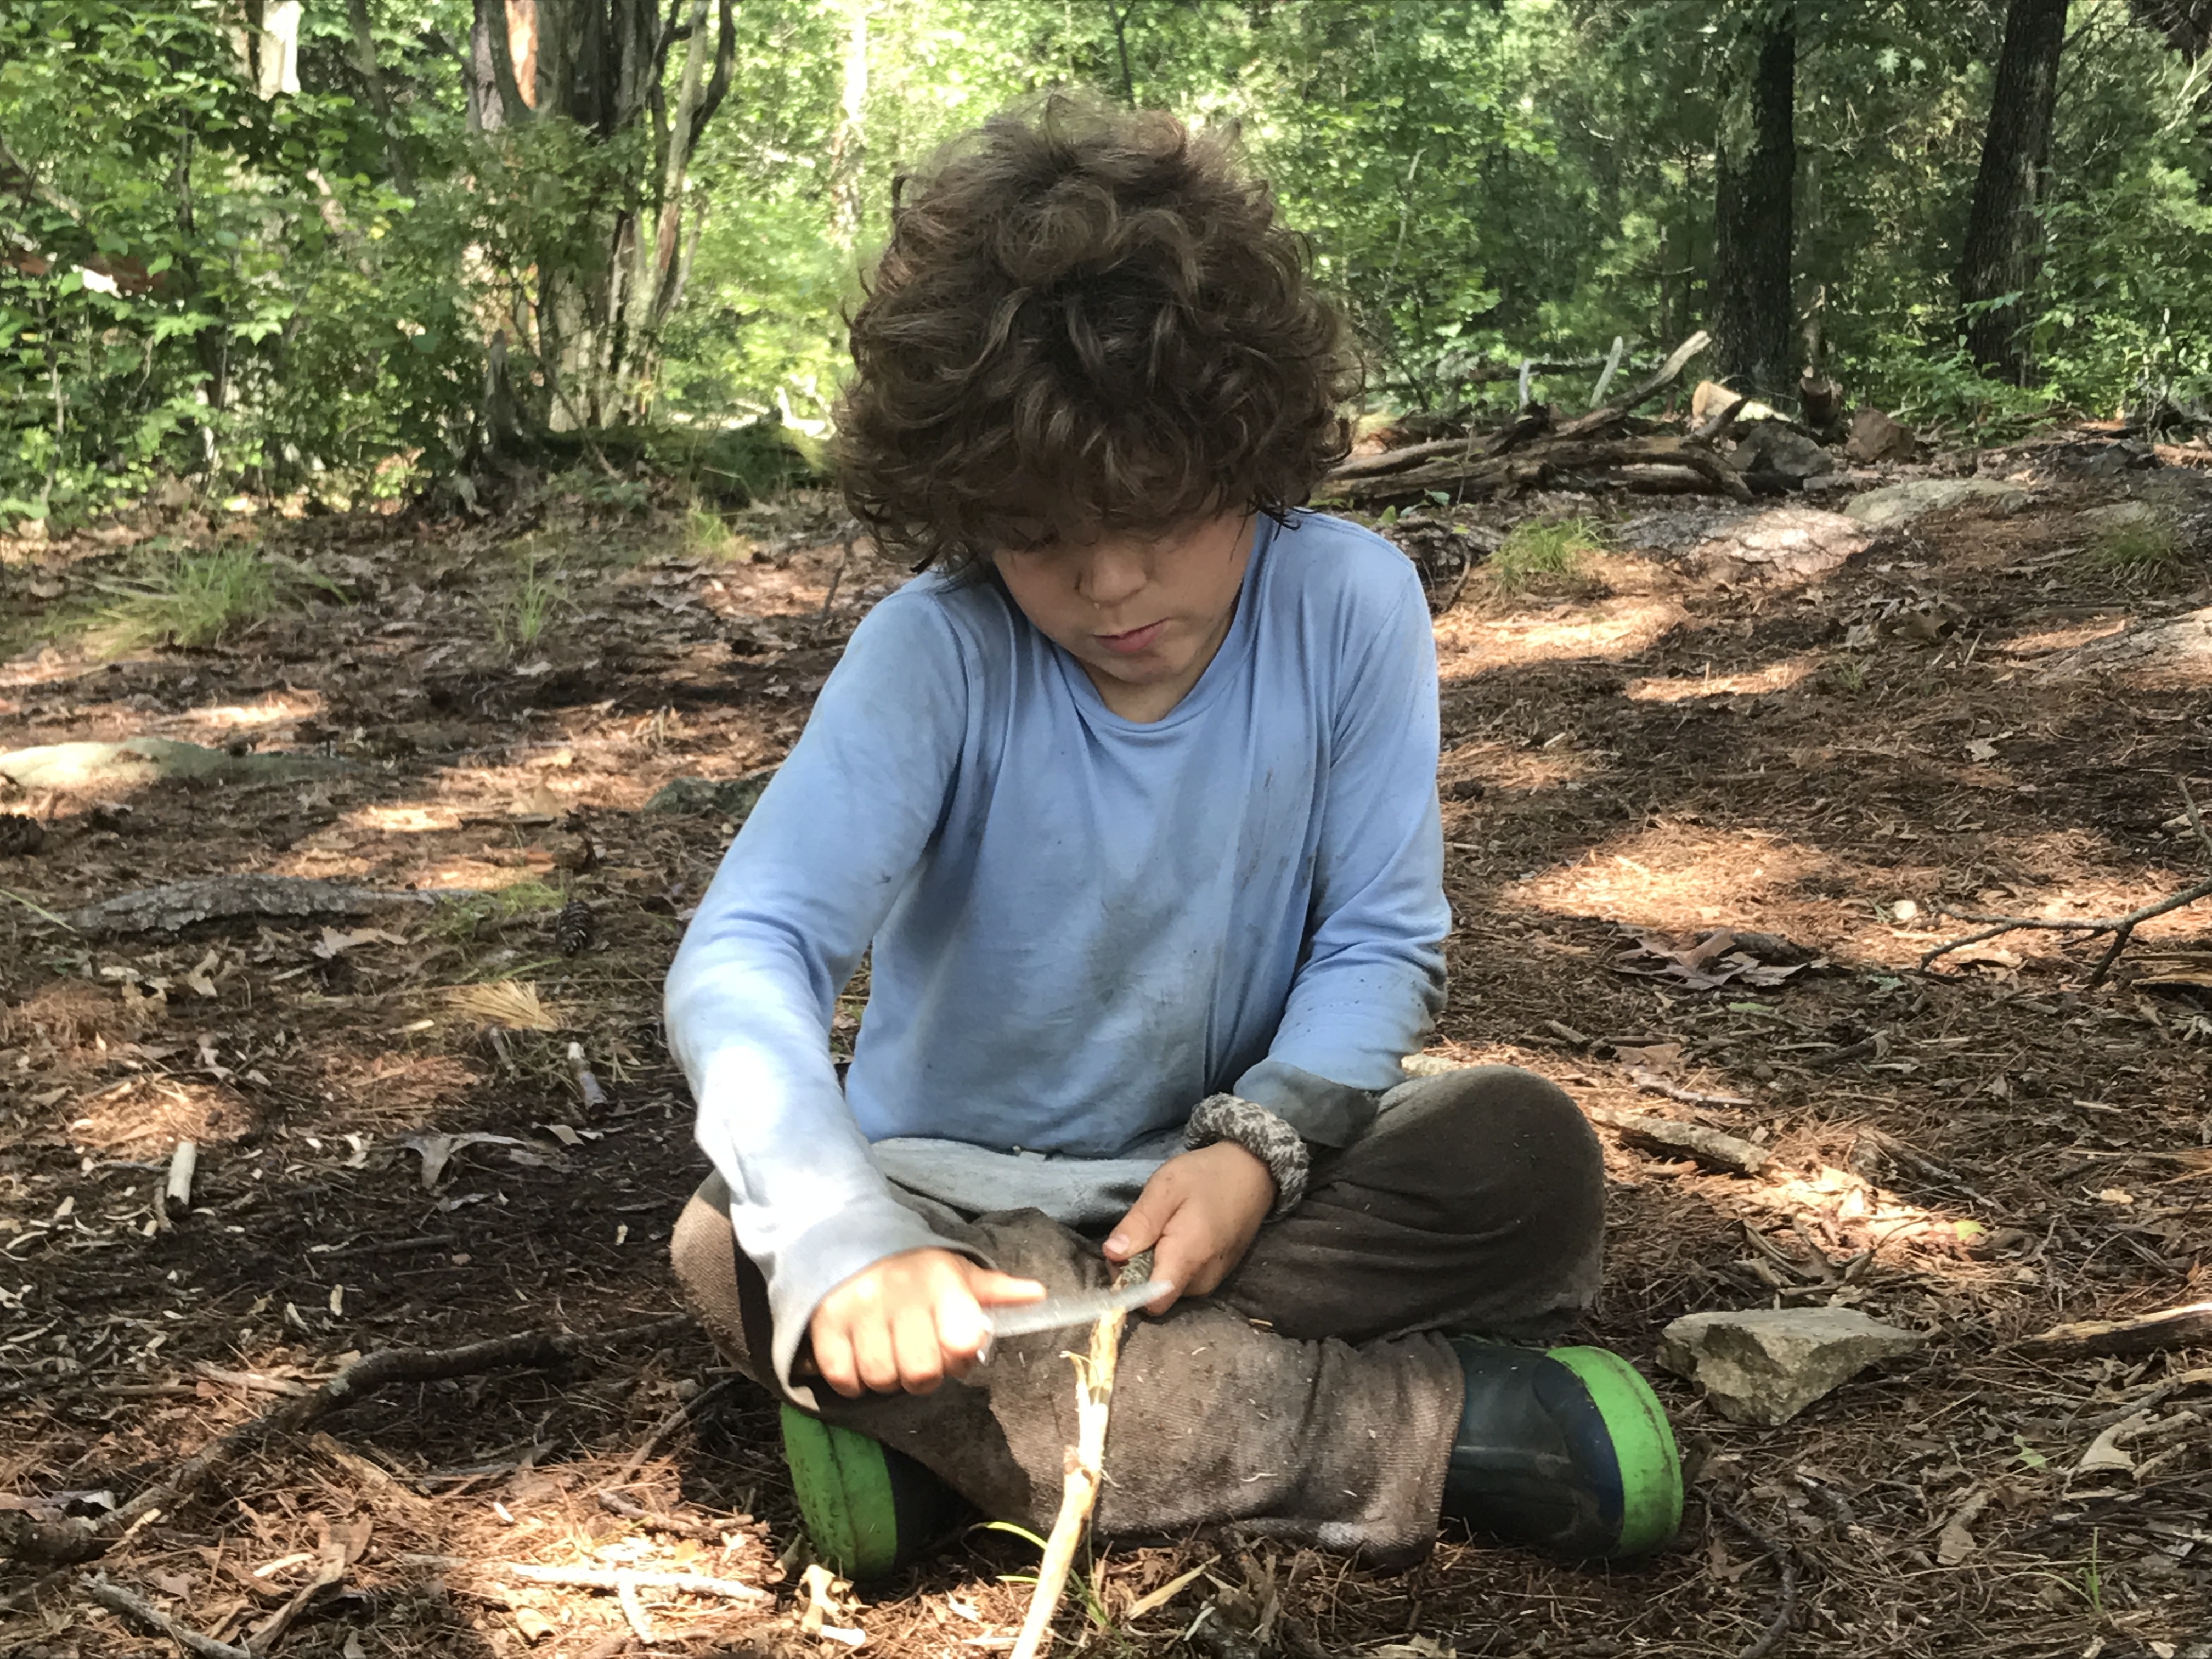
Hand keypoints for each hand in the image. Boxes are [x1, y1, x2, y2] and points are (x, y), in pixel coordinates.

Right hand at [807, 1248, 1044, 1398]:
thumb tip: (1038, 1294)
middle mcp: (900, 1294)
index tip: (951, 1349)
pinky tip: (859, 1360)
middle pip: (921, 1373)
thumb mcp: (957, 1271)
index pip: (961, 1343)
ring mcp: (859, 1309)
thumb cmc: (915, 1267)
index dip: (959, 1358)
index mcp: (941, 1282)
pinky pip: (842, 1376)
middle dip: (922, 1375)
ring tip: (887, 1356)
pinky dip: (851, 1380)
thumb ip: (995, 1289)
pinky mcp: (825, 1323)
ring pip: (880, 1378)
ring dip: (886, 1378)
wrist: (848, 1239)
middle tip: (916, 1358)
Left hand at [1102, 1141, 1273, 1314]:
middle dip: (1137, 1268)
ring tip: (1163, 1227)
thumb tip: (1111, 1253)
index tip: (1120, 1256)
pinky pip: (1182, 1280)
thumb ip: (1139, 1223)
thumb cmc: (1206, 1176)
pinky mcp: (1216, 1276)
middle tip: (1143, 1229)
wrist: (1251, 1172)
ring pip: (1166, 1288)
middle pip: (1154, 1294)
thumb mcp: (1165, 1188)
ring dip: (1154, 1264)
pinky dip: (1171, 1262)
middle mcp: (1202, 1280)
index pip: (1151, 1302)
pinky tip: (1177, 1234)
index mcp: (1187, 1258)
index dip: (1127, 1285)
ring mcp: (1211, 1280)